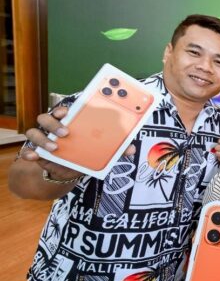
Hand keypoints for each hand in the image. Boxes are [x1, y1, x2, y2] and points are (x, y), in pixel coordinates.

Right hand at [21, 106, 135, 180]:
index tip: (67, 112)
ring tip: (54, 147)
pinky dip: (29, 153)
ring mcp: (42, 140)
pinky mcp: (36, 153)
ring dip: (43, 138)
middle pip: (46, 118)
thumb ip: (114, 149)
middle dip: (54, 123)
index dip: (62, 109)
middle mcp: (52, 128)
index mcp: (68, 123)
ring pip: (34, 132)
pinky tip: (33, 156)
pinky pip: (27, 151)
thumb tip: (131, 149)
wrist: (66, 171)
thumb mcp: (98, 152)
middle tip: (66, 132)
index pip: (62, 111)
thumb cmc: (83, 154)